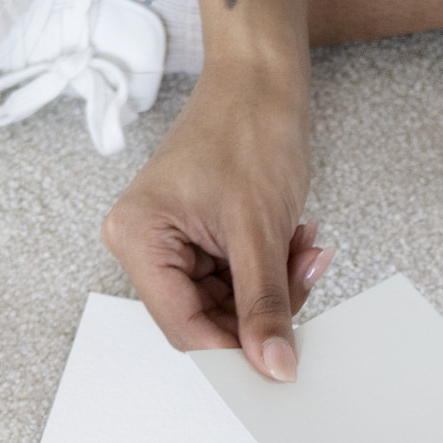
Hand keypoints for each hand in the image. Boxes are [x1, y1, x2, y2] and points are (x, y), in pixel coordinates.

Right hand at [101, 64, 332, 379]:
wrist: (262, 77)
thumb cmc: (248, 127)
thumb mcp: (260, 231)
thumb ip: (264, 304)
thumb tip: (273, 366)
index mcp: (137, 239)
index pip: (183, 327)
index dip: (233, 348)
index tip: (277, 359)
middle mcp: (144, 244)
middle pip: (206, 318)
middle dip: (262, 306)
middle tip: (305, 277)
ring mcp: (172, 241)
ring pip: (228, 301)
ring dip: (276, 284)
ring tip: (304, 247)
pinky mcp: (200, 236)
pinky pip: (238, 276)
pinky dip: (273, 267)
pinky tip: (297, 239)